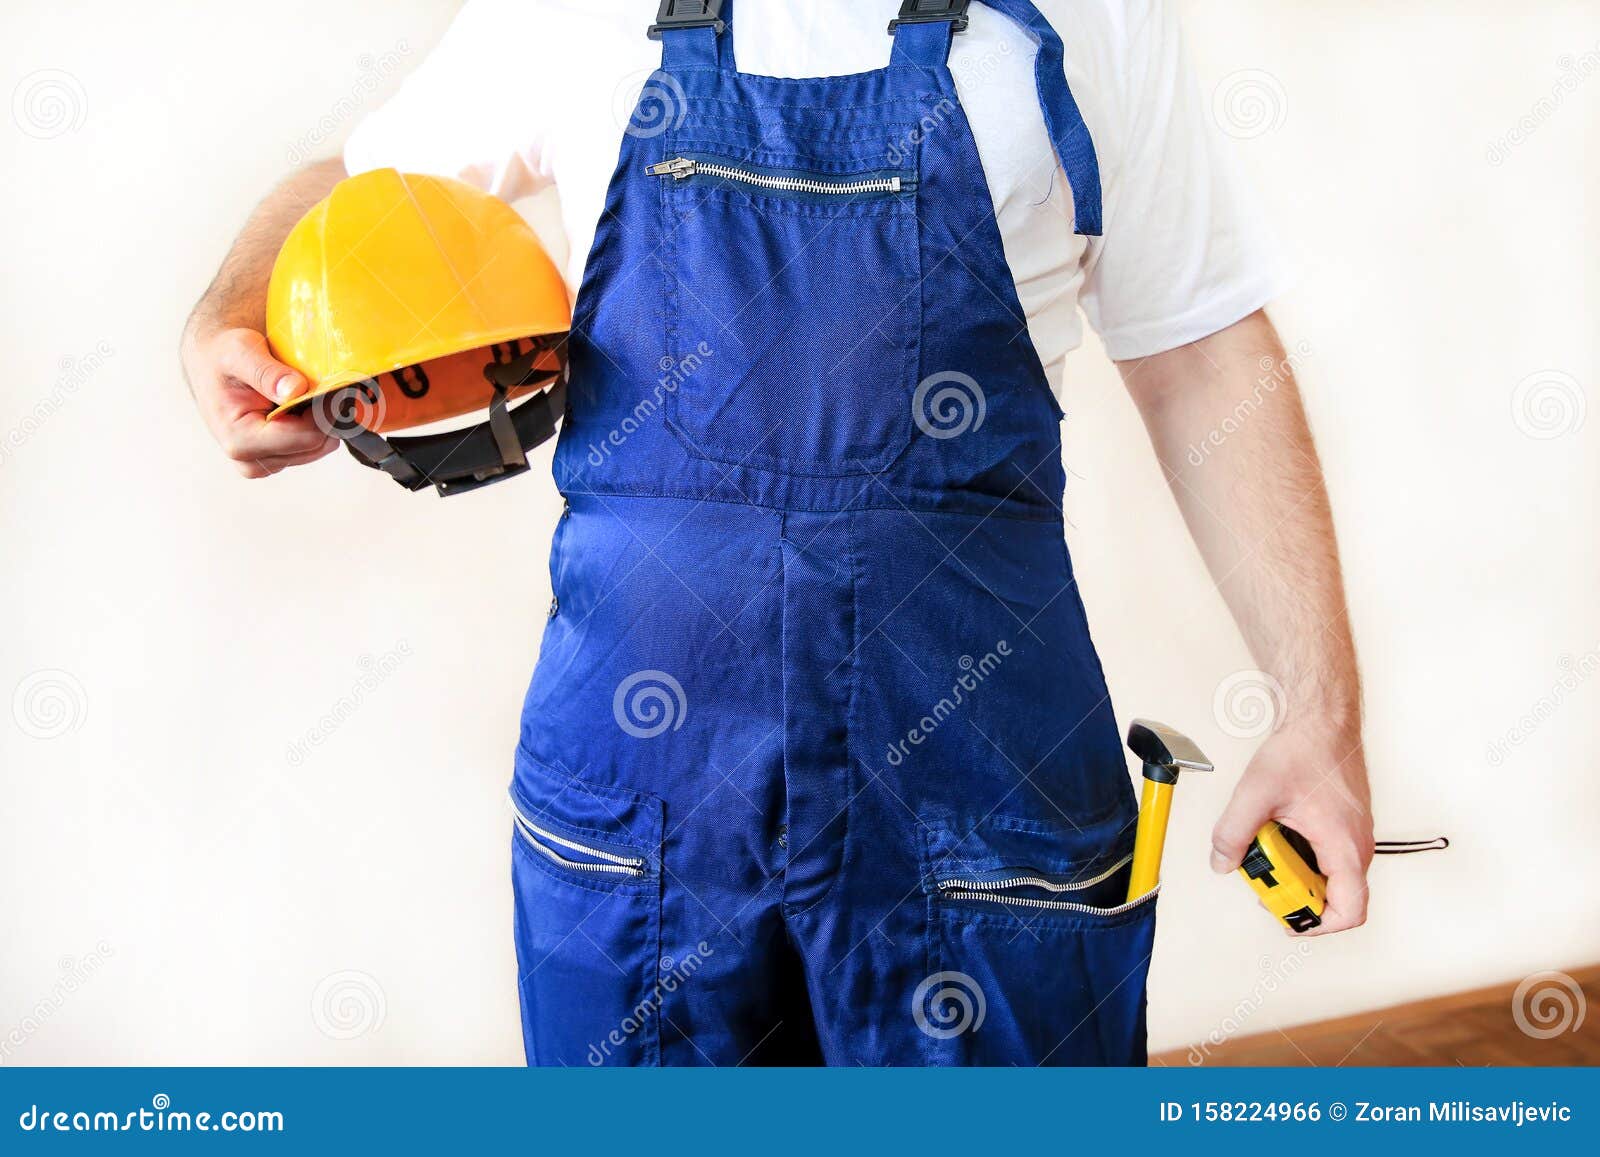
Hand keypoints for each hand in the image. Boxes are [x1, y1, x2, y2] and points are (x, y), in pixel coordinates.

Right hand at [181, 324, 336, 478]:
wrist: (213, 363)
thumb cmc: (223, 356)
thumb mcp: (240, 352)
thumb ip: (266, 372)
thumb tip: (296, 390)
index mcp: (240, 441)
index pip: (307, 437)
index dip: (327, 410)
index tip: (335, 383)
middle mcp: (251, 461)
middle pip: (317, 445)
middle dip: (327, 414)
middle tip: (328, 383)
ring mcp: (266, 463)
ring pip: (320, 447)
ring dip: (323, 418)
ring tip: (311, 390)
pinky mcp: (277, 458)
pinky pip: (314, 445)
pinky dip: (317, 423)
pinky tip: (305, 402)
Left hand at [1209, 720, 1374, 934]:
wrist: (1321, 720)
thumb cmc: (1304, 749)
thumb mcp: (1256, 794)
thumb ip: (1233, 833)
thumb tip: (1222, 862)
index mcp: (1345, 846)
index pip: (1349, 910)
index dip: (1319, 926)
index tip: (1288, 920)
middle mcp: (1358, 846)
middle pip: (1335, 896)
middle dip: (1295, 895)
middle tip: (1264, 877)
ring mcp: (1354, 836)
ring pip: (1329, 875)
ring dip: (1296, 873)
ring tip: (1267, 850)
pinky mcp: (1345, 826)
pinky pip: (1327, 856)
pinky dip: (1301, 856)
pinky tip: (1277, 835)